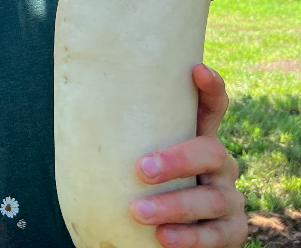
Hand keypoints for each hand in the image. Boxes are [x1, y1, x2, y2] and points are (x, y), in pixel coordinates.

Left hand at [129, 64, 246, 247]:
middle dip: (176, 160)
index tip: (196, 70)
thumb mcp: (135, 154)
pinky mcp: (231, 230)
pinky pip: (216, 235)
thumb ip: (122, 135)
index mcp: (197, 138)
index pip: (212, 108)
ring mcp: (228, 197)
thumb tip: (69, 108)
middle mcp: (220, 164)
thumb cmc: (141, 183)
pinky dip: (189, 238)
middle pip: (210, 152)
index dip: (211, 89)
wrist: (158, 232)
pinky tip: (163, 238)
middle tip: (140, 170)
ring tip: (137, 212)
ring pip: (212, 198)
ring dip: (174, 206)